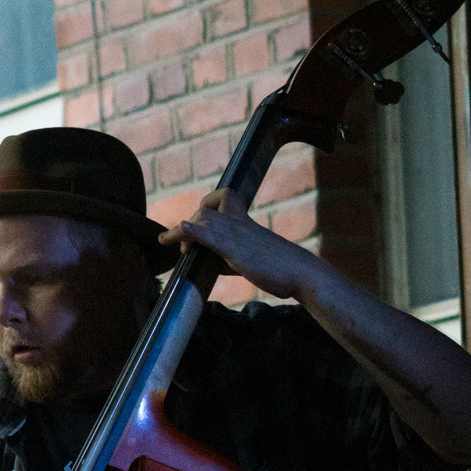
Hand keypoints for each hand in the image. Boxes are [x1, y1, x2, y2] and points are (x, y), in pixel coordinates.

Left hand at [158, 188, 314, 299]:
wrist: (302, 274)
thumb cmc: (281, 269)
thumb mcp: (251, 260)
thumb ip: (230, 258)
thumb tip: (212, 262)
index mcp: (246, 223)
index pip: (225, 196)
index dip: (207, 202)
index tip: (198, 217)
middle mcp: (240, 224)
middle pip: (207, 210)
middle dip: (190, 225)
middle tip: (183, 249)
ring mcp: (237, 236)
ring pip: (205, 219)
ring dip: (181, 231)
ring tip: (167, 242)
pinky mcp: (236, 250)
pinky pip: (211, 236)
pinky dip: (193, 231)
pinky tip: (180, 229)